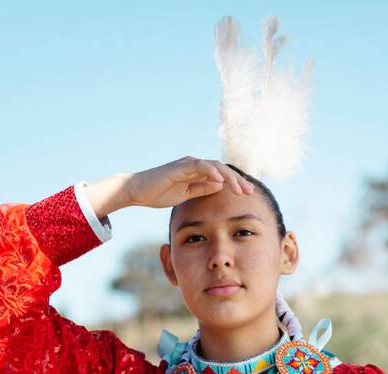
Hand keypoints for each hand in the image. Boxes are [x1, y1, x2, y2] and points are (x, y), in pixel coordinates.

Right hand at [124, 156, 256, 208]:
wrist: (138, 191)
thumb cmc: (159, 193)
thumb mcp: (186, 195)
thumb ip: (202, 189)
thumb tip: (220, 186)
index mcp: (197, 172)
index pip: (222, 176)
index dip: (236, 183)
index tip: (248, 194)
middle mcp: (194, 165)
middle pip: (222, 170)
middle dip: (238, 180)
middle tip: (250, 192)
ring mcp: (187, 164)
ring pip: (215, 166)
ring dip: (229, 177)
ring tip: (240, 188)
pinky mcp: (180, 166)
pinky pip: (199, 166)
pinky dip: (211, 171)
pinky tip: (221, 180)